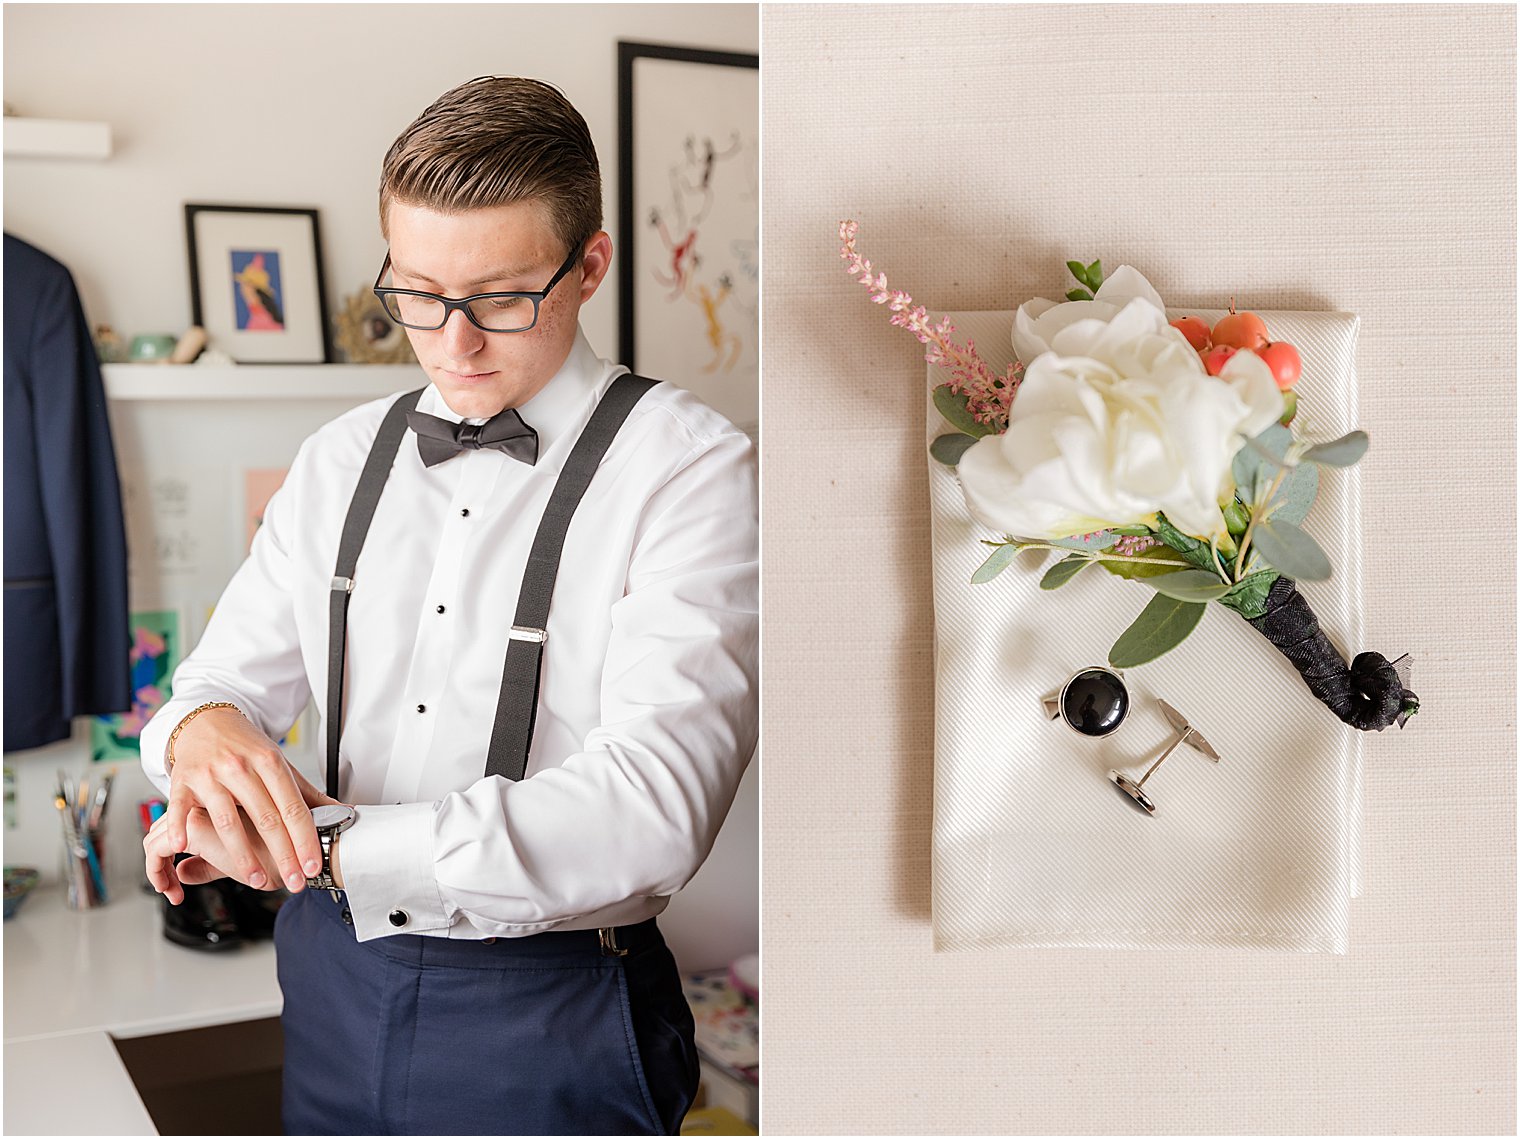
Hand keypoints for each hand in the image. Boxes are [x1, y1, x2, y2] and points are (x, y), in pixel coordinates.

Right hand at [150, 708, 337, 899]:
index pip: (293, 807)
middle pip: (266, 818)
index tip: (314, 865)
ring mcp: (210, 774)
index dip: (305, 839)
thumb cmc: (247, 748)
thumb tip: (344, 814)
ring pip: (228, 820)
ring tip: (256, 879)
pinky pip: (179, 807)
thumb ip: (307, 793)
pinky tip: (185, 848)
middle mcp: (241, 768)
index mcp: (270, 762)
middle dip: (283, 854)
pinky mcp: (182, 781)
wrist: (206, 721)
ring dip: (242, 854)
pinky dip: (180, 827)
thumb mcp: (279, 764)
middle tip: (295, 881)